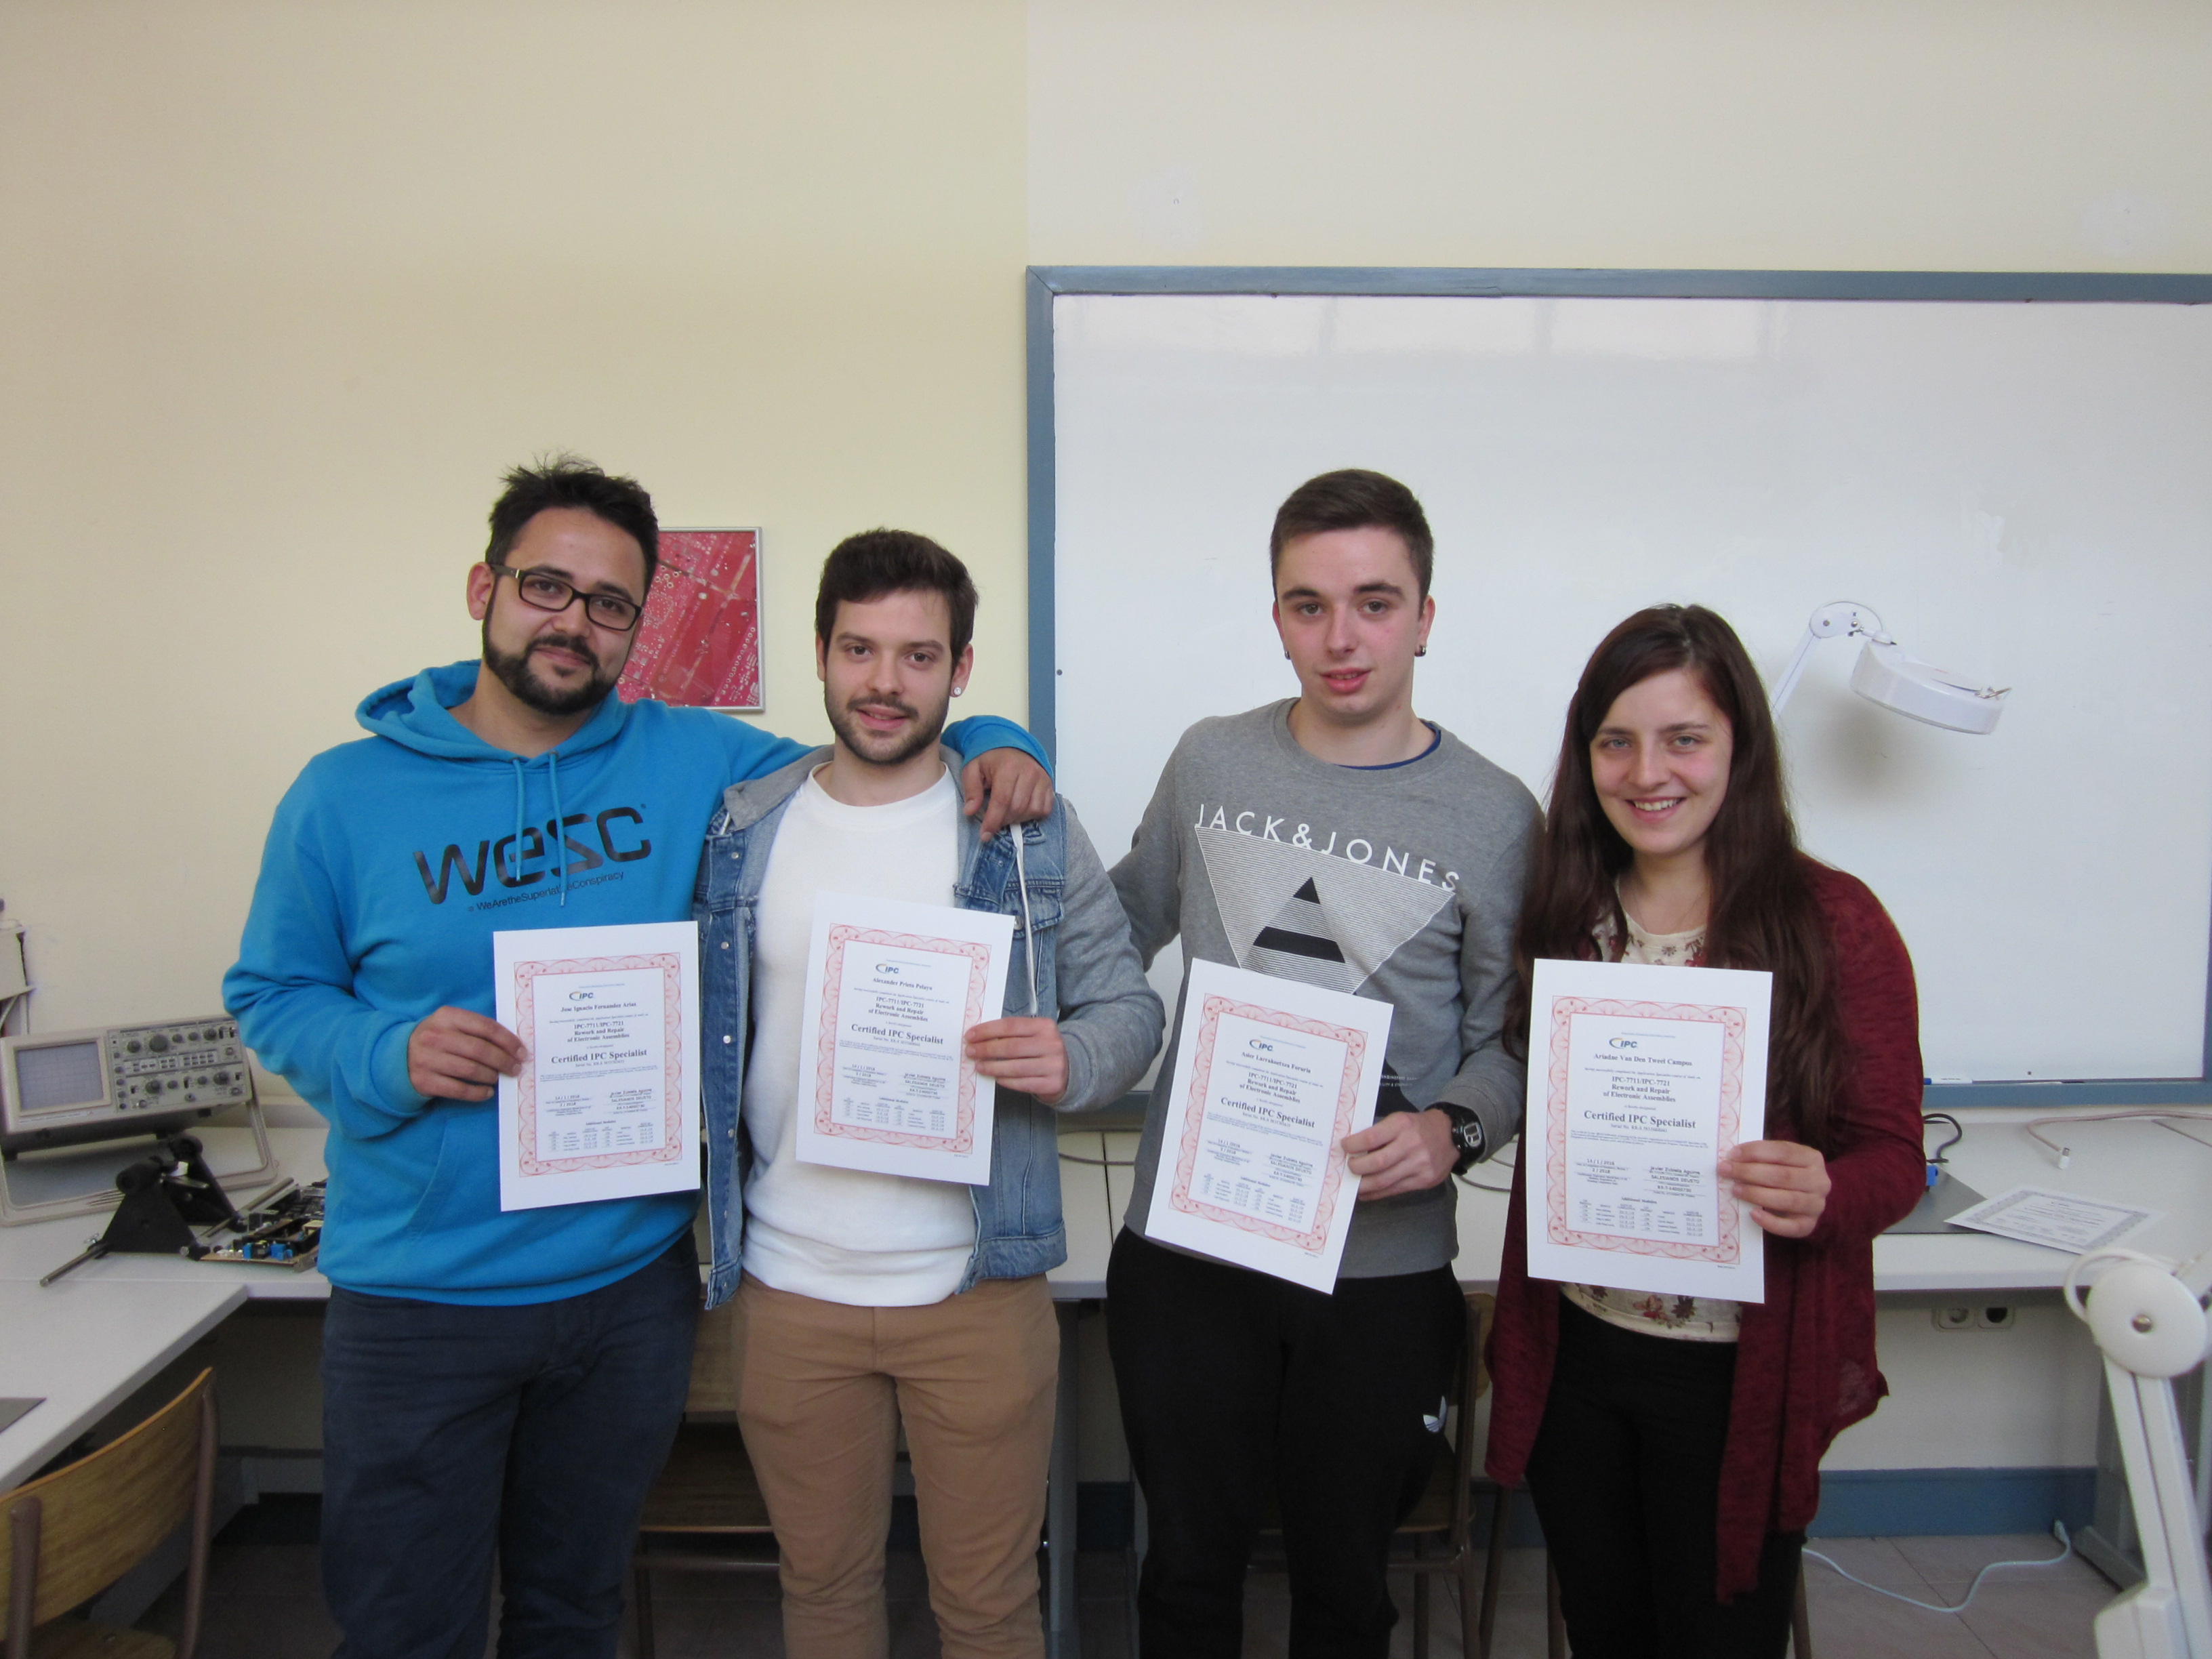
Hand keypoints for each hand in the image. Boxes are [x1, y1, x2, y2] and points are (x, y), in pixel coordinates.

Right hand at [408, 1006, 524, 1101]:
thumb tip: (513, 1046)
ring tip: (499, 1077)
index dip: (508, 1041)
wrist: (398, 1056)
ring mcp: (428, 1059)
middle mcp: (436, 1036)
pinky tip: (487, 1092)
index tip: (521, 1052)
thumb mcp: (451, 1024)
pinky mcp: (424, 1081)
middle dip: (503, 1061)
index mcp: (447, 1016)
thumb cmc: (437, 1038)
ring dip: (491, 1076)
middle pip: (480, 1050)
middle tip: (515, 1068)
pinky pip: (458, 1089)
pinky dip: (477, 1093)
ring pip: (470, 1070)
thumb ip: (477, 1029)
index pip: (486, 1027)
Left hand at [960, 750, 1054, 837]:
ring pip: (1032, 810)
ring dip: (1017, 819)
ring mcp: (1042, 778)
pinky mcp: (1049, 784)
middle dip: (1003, 821)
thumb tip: (970, 811)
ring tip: (1006, 814)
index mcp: (1008, 767)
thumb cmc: (991, 758)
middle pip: (1017, 808)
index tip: (985, 834)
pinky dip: (1032, 815)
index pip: (1002, 800)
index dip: (993, 821)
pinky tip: (1020, 810)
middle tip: (993, 821)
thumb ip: (971, 790)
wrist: (1011, 745)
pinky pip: (1044, 809)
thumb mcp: (973, 769)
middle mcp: (1029, 772)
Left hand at [965, 1016, 1067, 1104]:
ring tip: (979, 1066)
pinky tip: (995, 1077)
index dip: (987, 1031)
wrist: (1070, 1070)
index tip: (970, 1036)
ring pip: (1015, 1067)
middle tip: (970, 1052)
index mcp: (1045, 1026)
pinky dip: (1005, 1080)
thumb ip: (1012, 1033)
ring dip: (992, 1067)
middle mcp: (1051, 1044)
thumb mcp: (1034, 1035)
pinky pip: (1022, 1083)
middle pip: (1011, 1047)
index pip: (1010, 1026)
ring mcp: (1053, 1065)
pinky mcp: (1052, 1084)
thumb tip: (979, 1037)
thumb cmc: (1042, 1050)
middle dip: (986, 1049)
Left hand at [1344, 1108, 1456, 1200]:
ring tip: (1353, 1183)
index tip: (1344, 1147)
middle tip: (1348, 1167)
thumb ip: (1380, 1133)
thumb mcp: (1399, 1120)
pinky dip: (1377, 1193)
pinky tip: (1366, 1192)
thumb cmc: (1418, 1127)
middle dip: (1357, 1168)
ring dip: (1364, 1185)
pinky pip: (1395, 1190)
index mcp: (1402, 1125)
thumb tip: (1353, 1150)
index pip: (1371, 1138)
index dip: (1353, 1145)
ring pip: (1384, 1181)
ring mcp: (1419, 1165)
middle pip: (1377, 1163)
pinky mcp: (1424, 1180)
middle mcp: (1411, 1145)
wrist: (1451, 1136)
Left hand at [1719, 1140, 1830, 1238]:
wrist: (1806, 1200)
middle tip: (1726, 1171)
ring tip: (1735, 1190)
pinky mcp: (1809, 1225)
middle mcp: (1819, 1181)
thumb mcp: (1780, 1160)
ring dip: (1757, 1194)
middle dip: (1750, 1172)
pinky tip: (1753, 1214)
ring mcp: (1816, 1205)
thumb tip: (1732, 1158)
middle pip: (1783, 1176)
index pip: (1784, 1152)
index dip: (1756, 1152)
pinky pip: (1790, 1227)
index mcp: (1812, 1158)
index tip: (1732, 1154)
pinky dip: (1770, 1221)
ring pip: (1787, 1200)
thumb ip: (1762, 1157)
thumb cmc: (1786, 1174)